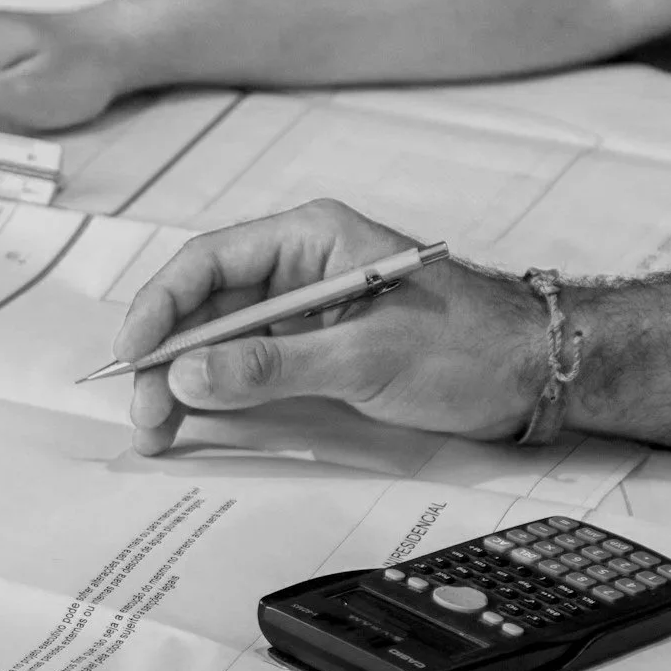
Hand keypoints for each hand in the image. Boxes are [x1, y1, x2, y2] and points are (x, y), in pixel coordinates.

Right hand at [115, 198, 547, 454]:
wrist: (536, 375)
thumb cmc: (471, 347)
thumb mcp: (366, 358)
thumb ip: (273, 365)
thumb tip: (189, 375)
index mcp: (311, 238)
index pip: (210, 261)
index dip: (160, 308)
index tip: (133, 357)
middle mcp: (299, 267)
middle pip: (204, 305)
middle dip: (164, 360)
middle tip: (143, 417)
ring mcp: (304, 311)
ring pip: (218, 342)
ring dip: (182, 384)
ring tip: (157, 432)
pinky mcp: (314, 352)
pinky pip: (247, 367)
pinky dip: (216, 396)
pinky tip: (192, 424)